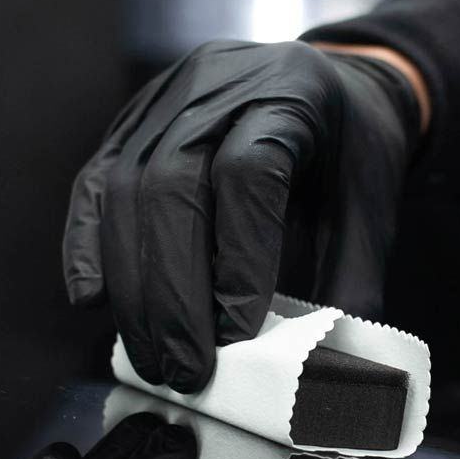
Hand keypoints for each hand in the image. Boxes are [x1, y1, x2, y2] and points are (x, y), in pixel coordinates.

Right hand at [63, 41, 420, 391]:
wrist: (334, 84)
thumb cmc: (354, 156)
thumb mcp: (373, 212)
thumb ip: (349, 286)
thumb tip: (318, 374)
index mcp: (291, 94)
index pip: (248, 173)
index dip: (240, 257)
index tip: (239, 331)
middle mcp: (217, 85)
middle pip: (172, 185)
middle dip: (173, 294)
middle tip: (185, 369)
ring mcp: (163, 99)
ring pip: (124, 190)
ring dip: (132, 287)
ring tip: (154, 358)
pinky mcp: (129, 123)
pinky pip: (94, 185)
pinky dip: (86, 247)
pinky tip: (94, 301)